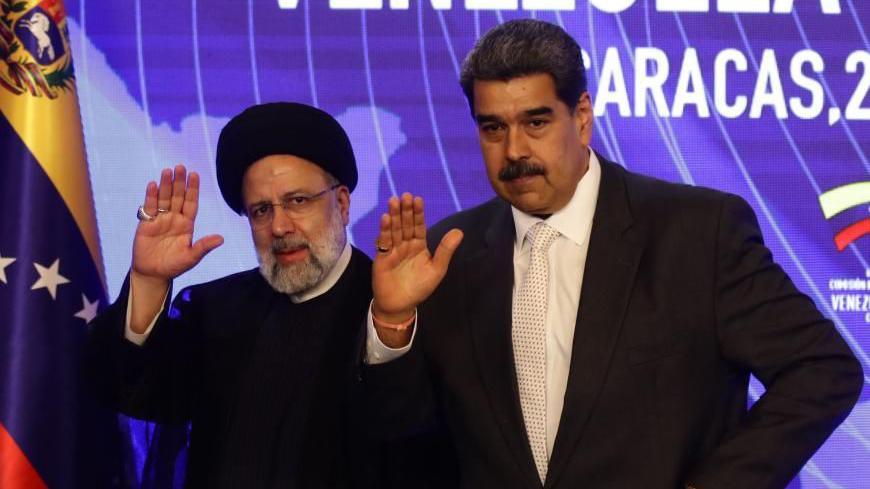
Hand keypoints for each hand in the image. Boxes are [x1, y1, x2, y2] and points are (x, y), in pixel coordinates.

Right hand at [128, 165, 223, 333]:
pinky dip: (151, 196)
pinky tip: (153, 185)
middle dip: (180, 182)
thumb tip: (221, 239)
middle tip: (181, 167)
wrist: (153, 274)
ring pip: (164, 198)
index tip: (195, 175)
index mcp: (187, 224)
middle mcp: (174, 218)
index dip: (193, 189)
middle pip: (178, 197)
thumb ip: (203, 246)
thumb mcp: (191, 257)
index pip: (191, 203)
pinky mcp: (146, 223)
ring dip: (166, 185)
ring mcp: (160, 219)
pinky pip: (149, 207)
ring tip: (168, 171)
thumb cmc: (174, 266)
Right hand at [372, 193, 462, 324]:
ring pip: (394, 229)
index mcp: (419, 245)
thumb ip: (445, 250)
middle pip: (405, 224)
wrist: (400, 305)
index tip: (418, 199)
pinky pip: (383, 242)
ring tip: (394, 201)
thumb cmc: (419, 288)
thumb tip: (459, 231)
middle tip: (405, 196)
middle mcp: (405, 244)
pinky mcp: (382, 257)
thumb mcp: (436, 269)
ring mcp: (393, 250)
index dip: (418, 213)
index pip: (418, 226)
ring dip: (394, 216)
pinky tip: (385, 218)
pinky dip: (384, 230)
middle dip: (405, 210)